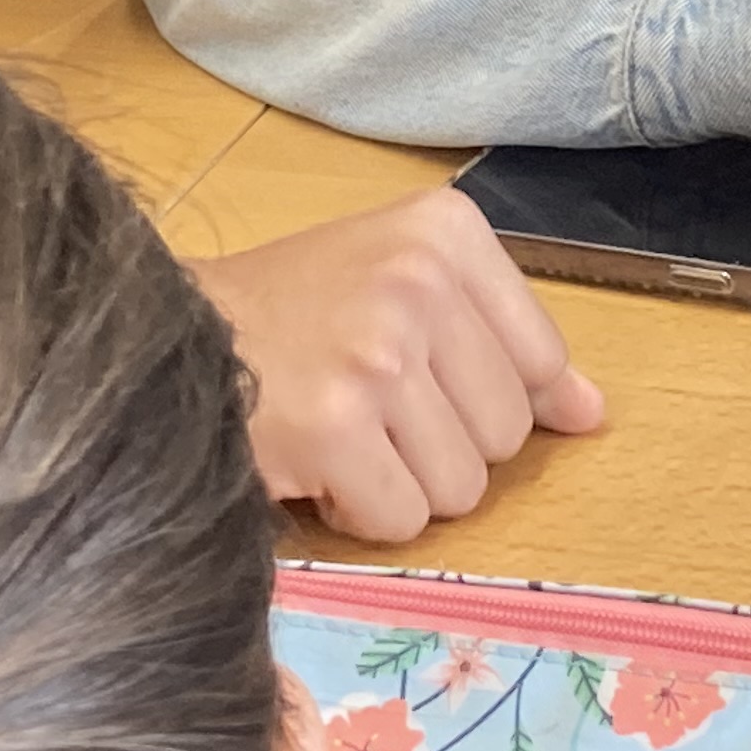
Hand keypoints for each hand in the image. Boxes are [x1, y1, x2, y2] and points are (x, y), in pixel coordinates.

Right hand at [195, 189, 606, 540]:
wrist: (158, 335)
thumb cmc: (289, 313)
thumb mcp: (402, 284)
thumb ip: (504, 341)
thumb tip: (592, 413)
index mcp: (444, 231)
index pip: (543, 361)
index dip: (485, 396)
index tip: (421, 381)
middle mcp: (418, 281)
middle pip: (508, 433)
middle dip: (443, 444)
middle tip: (367, 409)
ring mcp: (376, 355)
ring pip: (463, 486)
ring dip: (403, 484)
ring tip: (342, 436)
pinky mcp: (333, 426)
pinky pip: (403, 519)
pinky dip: (361, 514)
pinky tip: (318, 468)